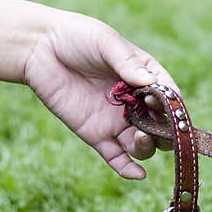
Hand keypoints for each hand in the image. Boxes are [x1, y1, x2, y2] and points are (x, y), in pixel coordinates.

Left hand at [0, 0, 176, 178]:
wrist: (38, 48)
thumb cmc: (77, 37)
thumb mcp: (105, 42)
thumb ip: (127, 63)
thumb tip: (148, 84)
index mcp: (146, 77)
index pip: (169, 97)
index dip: (172, 105)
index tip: (163, 105)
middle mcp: (136, 102)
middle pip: (161, 126)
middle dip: (166, 132)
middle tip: (156, 128)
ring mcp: (117, 120)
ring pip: (143, 145)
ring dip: (148, 147)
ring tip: (140, 139)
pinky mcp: (96, 134)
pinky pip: (116, 157)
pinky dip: (128, 168)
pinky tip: (137, 175)